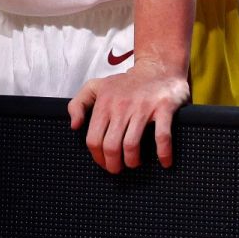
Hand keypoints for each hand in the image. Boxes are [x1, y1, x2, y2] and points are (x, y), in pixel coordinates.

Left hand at [67, 58, 189, 172]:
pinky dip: (163, 153)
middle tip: (117, 169)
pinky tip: (164, 162)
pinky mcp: (163, 108)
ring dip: (132, 161)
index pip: (93, 138)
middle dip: (113, 164)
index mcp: (104, 103)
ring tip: (134, 164)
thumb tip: (74, 126)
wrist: (158, 68)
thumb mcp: (96, 87)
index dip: (97, 157)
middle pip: (111, 145)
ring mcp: (143, 107)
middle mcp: (121, 106)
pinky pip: (162, 136)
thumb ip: (78, 104)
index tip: (103, 163)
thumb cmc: (126, 83)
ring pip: (131, 144)